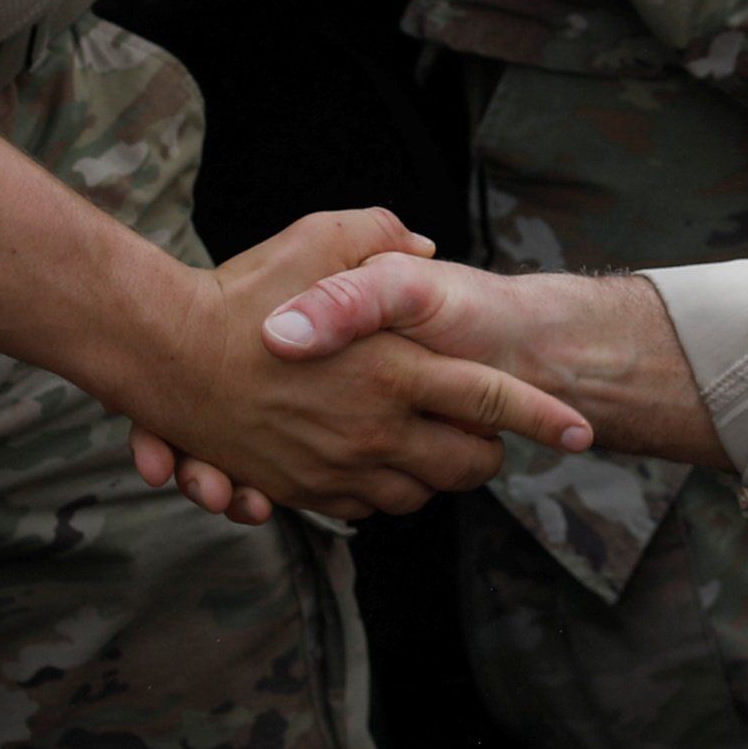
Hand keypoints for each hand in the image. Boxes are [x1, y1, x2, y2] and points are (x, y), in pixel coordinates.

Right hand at [143, 256, 724, 511]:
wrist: (163, 355)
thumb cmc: (243, 291)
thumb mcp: (320, 238)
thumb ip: (381, 238)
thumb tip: (421, 246)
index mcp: (394, 370)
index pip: (494, 400)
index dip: (546, 418)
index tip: (584, 430)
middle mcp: (375, 429)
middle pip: (466, 465)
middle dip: (489, 454)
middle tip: (489, 436)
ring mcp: (338, 467)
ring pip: (418, 495)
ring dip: (436, 476)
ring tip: (437, 448)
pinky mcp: (301, 490)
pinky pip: (364, 510)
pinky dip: (382, 494)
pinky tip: (379, 464)